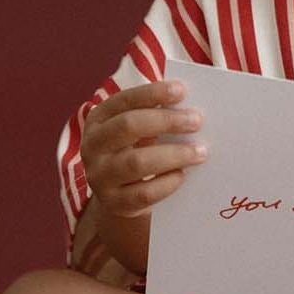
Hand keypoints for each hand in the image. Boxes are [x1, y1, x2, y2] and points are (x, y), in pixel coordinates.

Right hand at [79, 79, 208, 219]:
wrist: (119, 194)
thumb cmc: (135, 149)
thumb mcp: (137, 130)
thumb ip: (156, 116)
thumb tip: (190, 107)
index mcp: (98, 119)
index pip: (124, 100)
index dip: (153, 93)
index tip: (182, 90)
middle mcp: (93, 146)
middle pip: (129, 126)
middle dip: (166, 121)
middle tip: (197, 121)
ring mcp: (100, 176)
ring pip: (137, 162)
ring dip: (174, 154)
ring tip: (200, 152)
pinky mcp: (114, 202)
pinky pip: (144, 193)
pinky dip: (167, 183)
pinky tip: (183, 175)